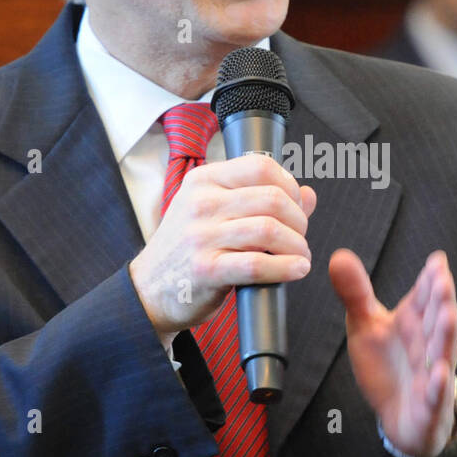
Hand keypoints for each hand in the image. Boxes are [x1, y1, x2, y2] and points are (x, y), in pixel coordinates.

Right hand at [129, 155, 316, 337]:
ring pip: (269, 230)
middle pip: (272, 198)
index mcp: (204, 181)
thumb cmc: (187, 250)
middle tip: (300, 236)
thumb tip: (308, 194)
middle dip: (298, 220)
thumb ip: (261, 200)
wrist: (149, 290)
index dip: (290, 186)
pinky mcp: (206, 270)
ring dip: (297, 246)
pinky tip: (296, 270)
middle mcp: (201, 203)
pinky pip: (257, 264)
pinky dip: (286, 268)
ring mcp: (201, 236)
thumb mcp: (215, 214)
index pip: (261, 166)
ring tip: (300, 256)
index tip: (296, 207)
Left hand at [328, 248, 456, 456]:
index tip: (436, 260)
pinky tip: (439, 373)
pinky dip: (438, 384)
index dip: (430, 279)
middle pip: (436, 319)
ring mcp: (431, 373)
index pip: (424, 296)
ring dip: (446, 334)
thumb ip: (356, 294)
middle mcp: (427, 343)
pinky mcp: (430, 403)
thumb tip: (338, 255)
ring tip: (448, 314)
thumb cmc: (388, 365)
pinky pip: (436, 393)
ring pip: (441, 352)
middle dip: (441, 300)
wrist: (400, 416)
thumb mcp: (366, 326)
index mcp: (414, 321)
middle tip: (442, 279)